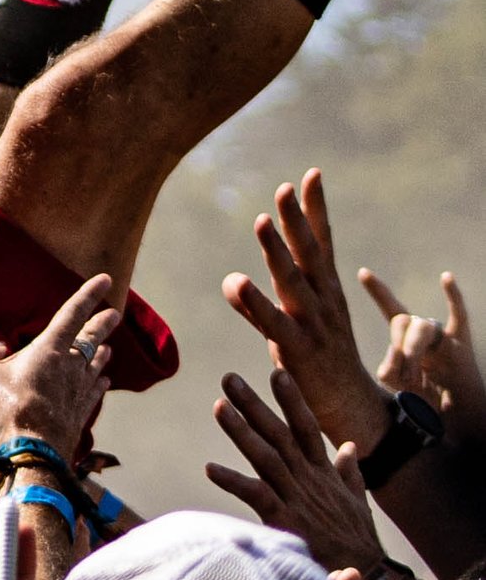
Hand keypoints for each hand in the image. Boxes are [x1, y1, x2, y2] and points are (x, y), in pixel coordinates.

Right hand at [0, 273, 120, 455]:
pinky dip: (98, 383)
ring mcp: (78, 390)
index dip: (88, 295)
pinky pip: (93, 392)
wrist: (35, 453)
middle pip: (90, 339)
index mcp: (48, 350)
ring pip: (95, 365)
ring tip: (109, 349)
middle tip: (114, 314)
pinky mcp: (80, 413)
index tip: (106, 279)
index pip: (72, 315)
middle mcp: (70, 366)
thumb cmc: (9, 410)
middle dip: (102, 324)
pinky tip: (102, 383)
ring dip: (101, 354)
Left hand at [207, 369, 389, 577]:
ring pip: (266, 455)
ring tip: (220, 406)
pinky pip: (256, 495)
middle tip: (229, 378)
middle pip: (279, 433)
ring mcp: (296, 496)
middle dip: (255, 404)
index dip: (292, 400)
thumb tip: (348, 446)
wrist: (366, 575)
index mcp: (323, 471)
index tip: (278, 372)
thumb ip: (348, 471)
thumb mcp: (356, 500)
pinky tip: (210, 467)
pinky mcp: (284, 518)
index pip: (306, 427)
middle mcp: (308, 478)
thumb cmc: (356, 539)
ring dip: (242, 430)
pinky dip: (233, 481)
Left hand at [221, 170, 392, 457]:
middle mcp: (322, 301)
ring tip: (262, 221)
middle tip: (287, 186)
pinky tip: (238, 282)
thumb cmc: (315, 362)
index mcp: (323, 290)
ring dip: (277, 251)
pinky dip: (256, 302)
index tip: (310, 174)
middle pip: (309, 253)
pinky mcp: (298, 349)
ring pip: (293, 282)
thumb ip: (258, 303)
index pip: (320, 242)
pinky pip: (274, 322)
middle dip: (298, 219)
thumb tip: (232, 280)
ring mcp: (313, 324)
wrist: (347, 405)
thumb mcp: (287, 326)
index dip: (315, 210)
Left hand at [361, 267, 485, 443]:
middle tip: (403, 377)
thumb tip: (388, 360)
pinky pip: (459, 315)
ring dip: (412, 350)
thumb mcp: (399, 385)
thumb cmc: (427, 400)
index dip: (379, 289)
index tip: (363, 270)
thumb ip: (390, 370)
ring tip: (413, 377)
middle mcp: (426, 332)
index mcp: (409, 338)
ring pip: (421, 325)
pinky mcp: (461, 344)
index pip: (391, 308)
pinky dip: (453, 296)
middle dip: (398, 347)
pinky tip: (445, 277)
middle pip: (402, 319)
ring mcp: (444, 337)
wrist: (456, 417)